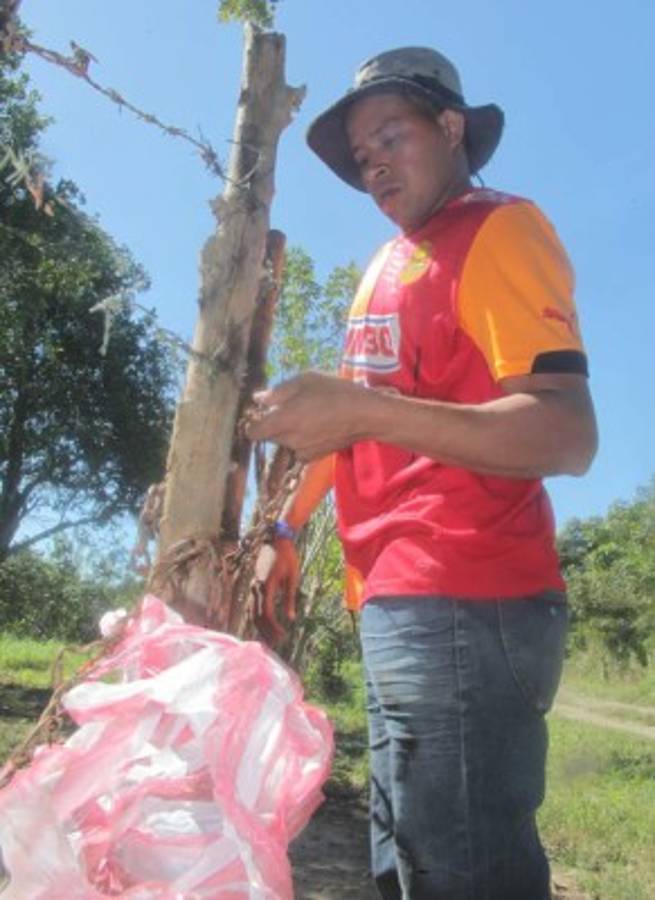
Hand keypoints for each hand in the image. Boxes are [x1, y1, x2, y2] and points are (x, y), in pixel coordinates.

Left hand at [246, 372, 370, 460]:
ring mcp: (302, 450)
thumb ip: (277, 392)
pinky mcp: (315, 456)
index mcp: (282, 421)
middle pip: (270, 436)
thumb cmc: (334, 392)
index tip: (261, 414)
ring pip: (285, 442)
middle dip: (274, 424)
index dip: (254, 423)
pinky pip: (299, 449)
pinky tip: (317, 427)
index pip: (253, 432)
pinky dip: (302, 440)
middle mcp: (289, 440)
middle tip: (291, 407)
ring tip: (308, 414)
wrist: (365, 415)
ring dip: (289, 431)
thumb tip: (258, 399)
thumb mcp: (304, 381)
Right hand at [253, 538, 299, 643]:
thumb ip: (290, 599)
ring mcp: (253, 585)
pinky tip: (264, 624)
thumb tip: (291, 619)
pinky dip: (257, 616)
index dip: (273, 627)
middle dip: (266, 630)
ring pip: (253, 611)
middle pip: (257, 615)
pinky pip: (253, 604)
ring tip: (271, 637)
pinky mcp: (255, 583)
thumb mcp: (293, 578)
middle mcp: (256, 587)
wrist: (276, 539)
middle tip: (277, 642)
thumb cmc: (288, 557)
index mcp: (266, 586)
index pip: (266, 613)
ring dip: (261, 625)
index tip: (282, 636)